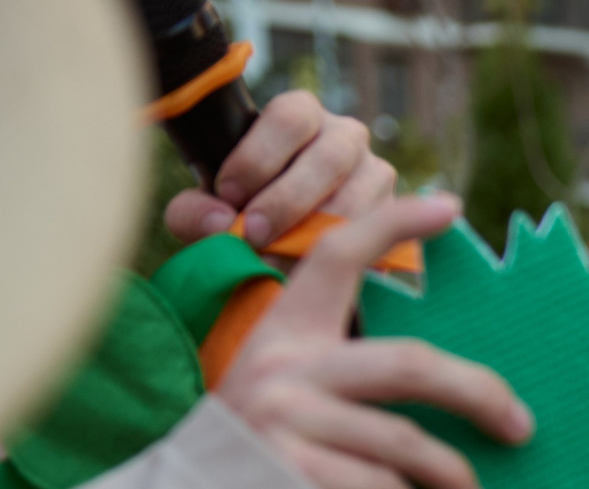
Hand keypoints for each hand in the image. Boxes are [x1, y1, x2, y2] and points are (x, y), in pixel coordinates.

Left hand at [165, 90, 396, 246]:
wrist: (285, 248)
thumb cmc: (243, 215)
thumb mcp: (208, 210)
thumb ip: (194, 213)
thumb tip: (220, 223)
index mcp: (300, 116)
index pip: (289, 116)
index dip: (259, 155)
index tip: (229, 195)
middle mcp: (346, 136)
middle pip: (330, 157)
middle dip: (288, 200)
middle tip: (255, 235)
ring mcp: (376, 174)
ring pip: (358, 198)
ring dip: (318, 232)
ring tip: (281, 260)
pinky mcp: (393, 215)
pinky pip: (377, 233)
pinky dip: (343, 254)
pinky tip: (314, 272)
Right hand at [215, 195, 533, 488]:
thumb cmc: (253, 463)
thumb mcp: (282, 398)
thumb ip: (336, 378)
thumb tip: (441, 383)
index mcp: (283, 335)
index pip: (335, 258)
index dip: (391, 223)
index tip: (450, 207)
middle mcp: (281, 367)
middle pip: (411, 364)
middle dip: (480, 395)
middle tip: (521, 428)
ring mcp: (283, 419)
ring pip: (407, 442)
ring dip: (453, 480)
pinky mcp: (290, 473)